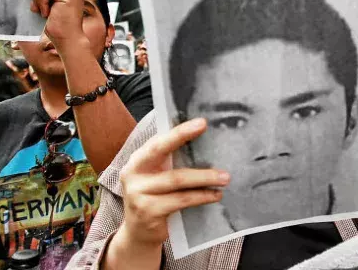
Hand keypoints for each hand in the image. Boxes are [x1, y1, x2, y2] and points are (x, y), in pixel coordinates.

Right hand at [118, 119, 229, 249]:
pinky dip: (201, 196)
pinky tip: (215, 195)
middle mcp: (132, 173)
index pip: (158, 140)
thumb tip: (204, 144)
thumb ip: (170, 162)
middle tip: (205, 128)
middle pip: (159, 151)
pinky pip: (181, 200)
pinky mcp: (148, 211)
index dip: (178, 130)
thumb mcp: (157, 178)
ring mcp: (138, 193)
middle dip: (182, 136)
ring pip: (177, 179)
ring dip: (204, 177)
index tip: (200, 122)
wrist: (139, 234)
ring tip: (225, 177)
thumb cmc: (155, 199)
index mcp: (137, 160)